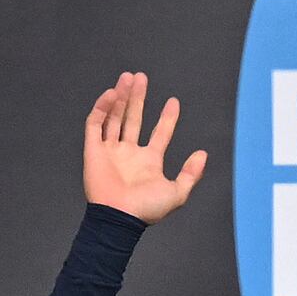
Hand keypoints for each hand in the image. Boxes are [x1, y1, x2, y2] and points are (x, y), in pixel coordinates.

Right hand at [83, 72, 207, 222]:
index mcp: (148, 161)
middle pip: (133, 119)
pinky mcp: (93, 151)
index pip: (159, 133)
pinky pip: (95, 125)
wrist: (119, 218)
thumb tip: (203, 154)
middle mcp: (129, 153)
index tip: (174, 102)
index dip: (167, 118)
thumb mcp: (177, 193)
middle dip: (137, 98)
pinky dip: (102, 108)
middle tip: (140, 77)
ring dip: (121, 98)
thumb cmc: (146, 210)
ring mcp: (110, 151)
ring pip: (114, 117)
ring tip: (127, 78)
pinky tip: (111, 94)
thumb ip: (191, 174)